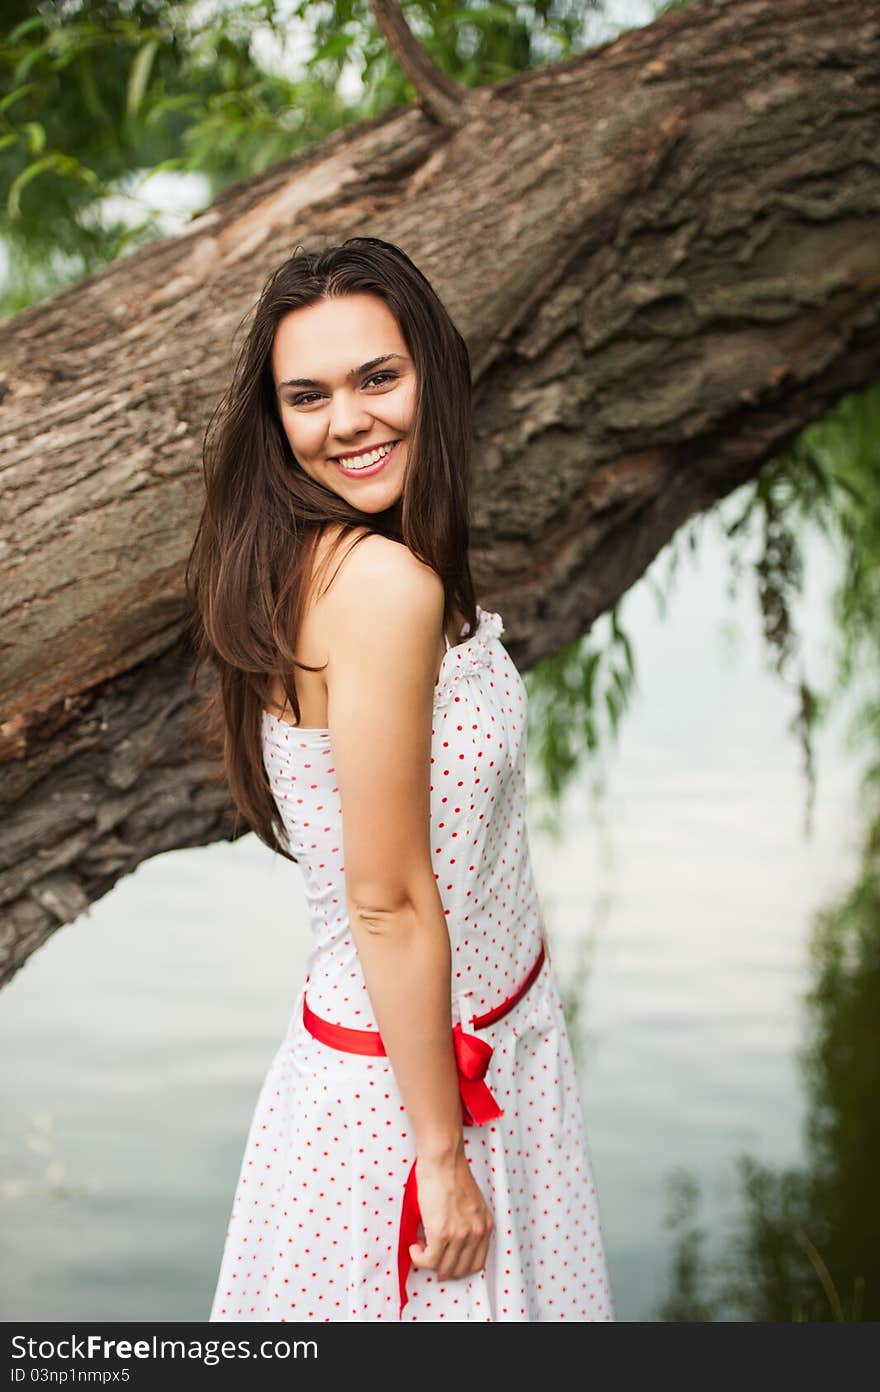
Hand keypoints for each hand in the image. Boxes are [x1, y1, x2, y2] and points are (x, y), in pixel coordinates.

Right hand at [408, 1144, 493, 1280]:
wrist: (443, 1160)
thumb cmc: (452, 1174)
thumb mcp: (470, 1204)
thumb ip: (467, 1224)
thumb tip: (450, 1246)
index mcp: (485, 1225)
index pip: (476, 1264)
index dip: (458, 1269)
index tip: (446, 1264)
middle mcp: (477, 1233)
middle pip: (460, 1270)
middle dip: (442, 1268)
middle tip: (430, 1256)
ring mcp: (460, 1234)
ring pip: (443, 1267)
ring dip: (428, 1262)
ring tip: (420, 1248)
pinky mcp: (442, 1232)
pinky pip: (429, 1260)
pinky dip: (419, 1258)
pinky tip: (414, 1247)